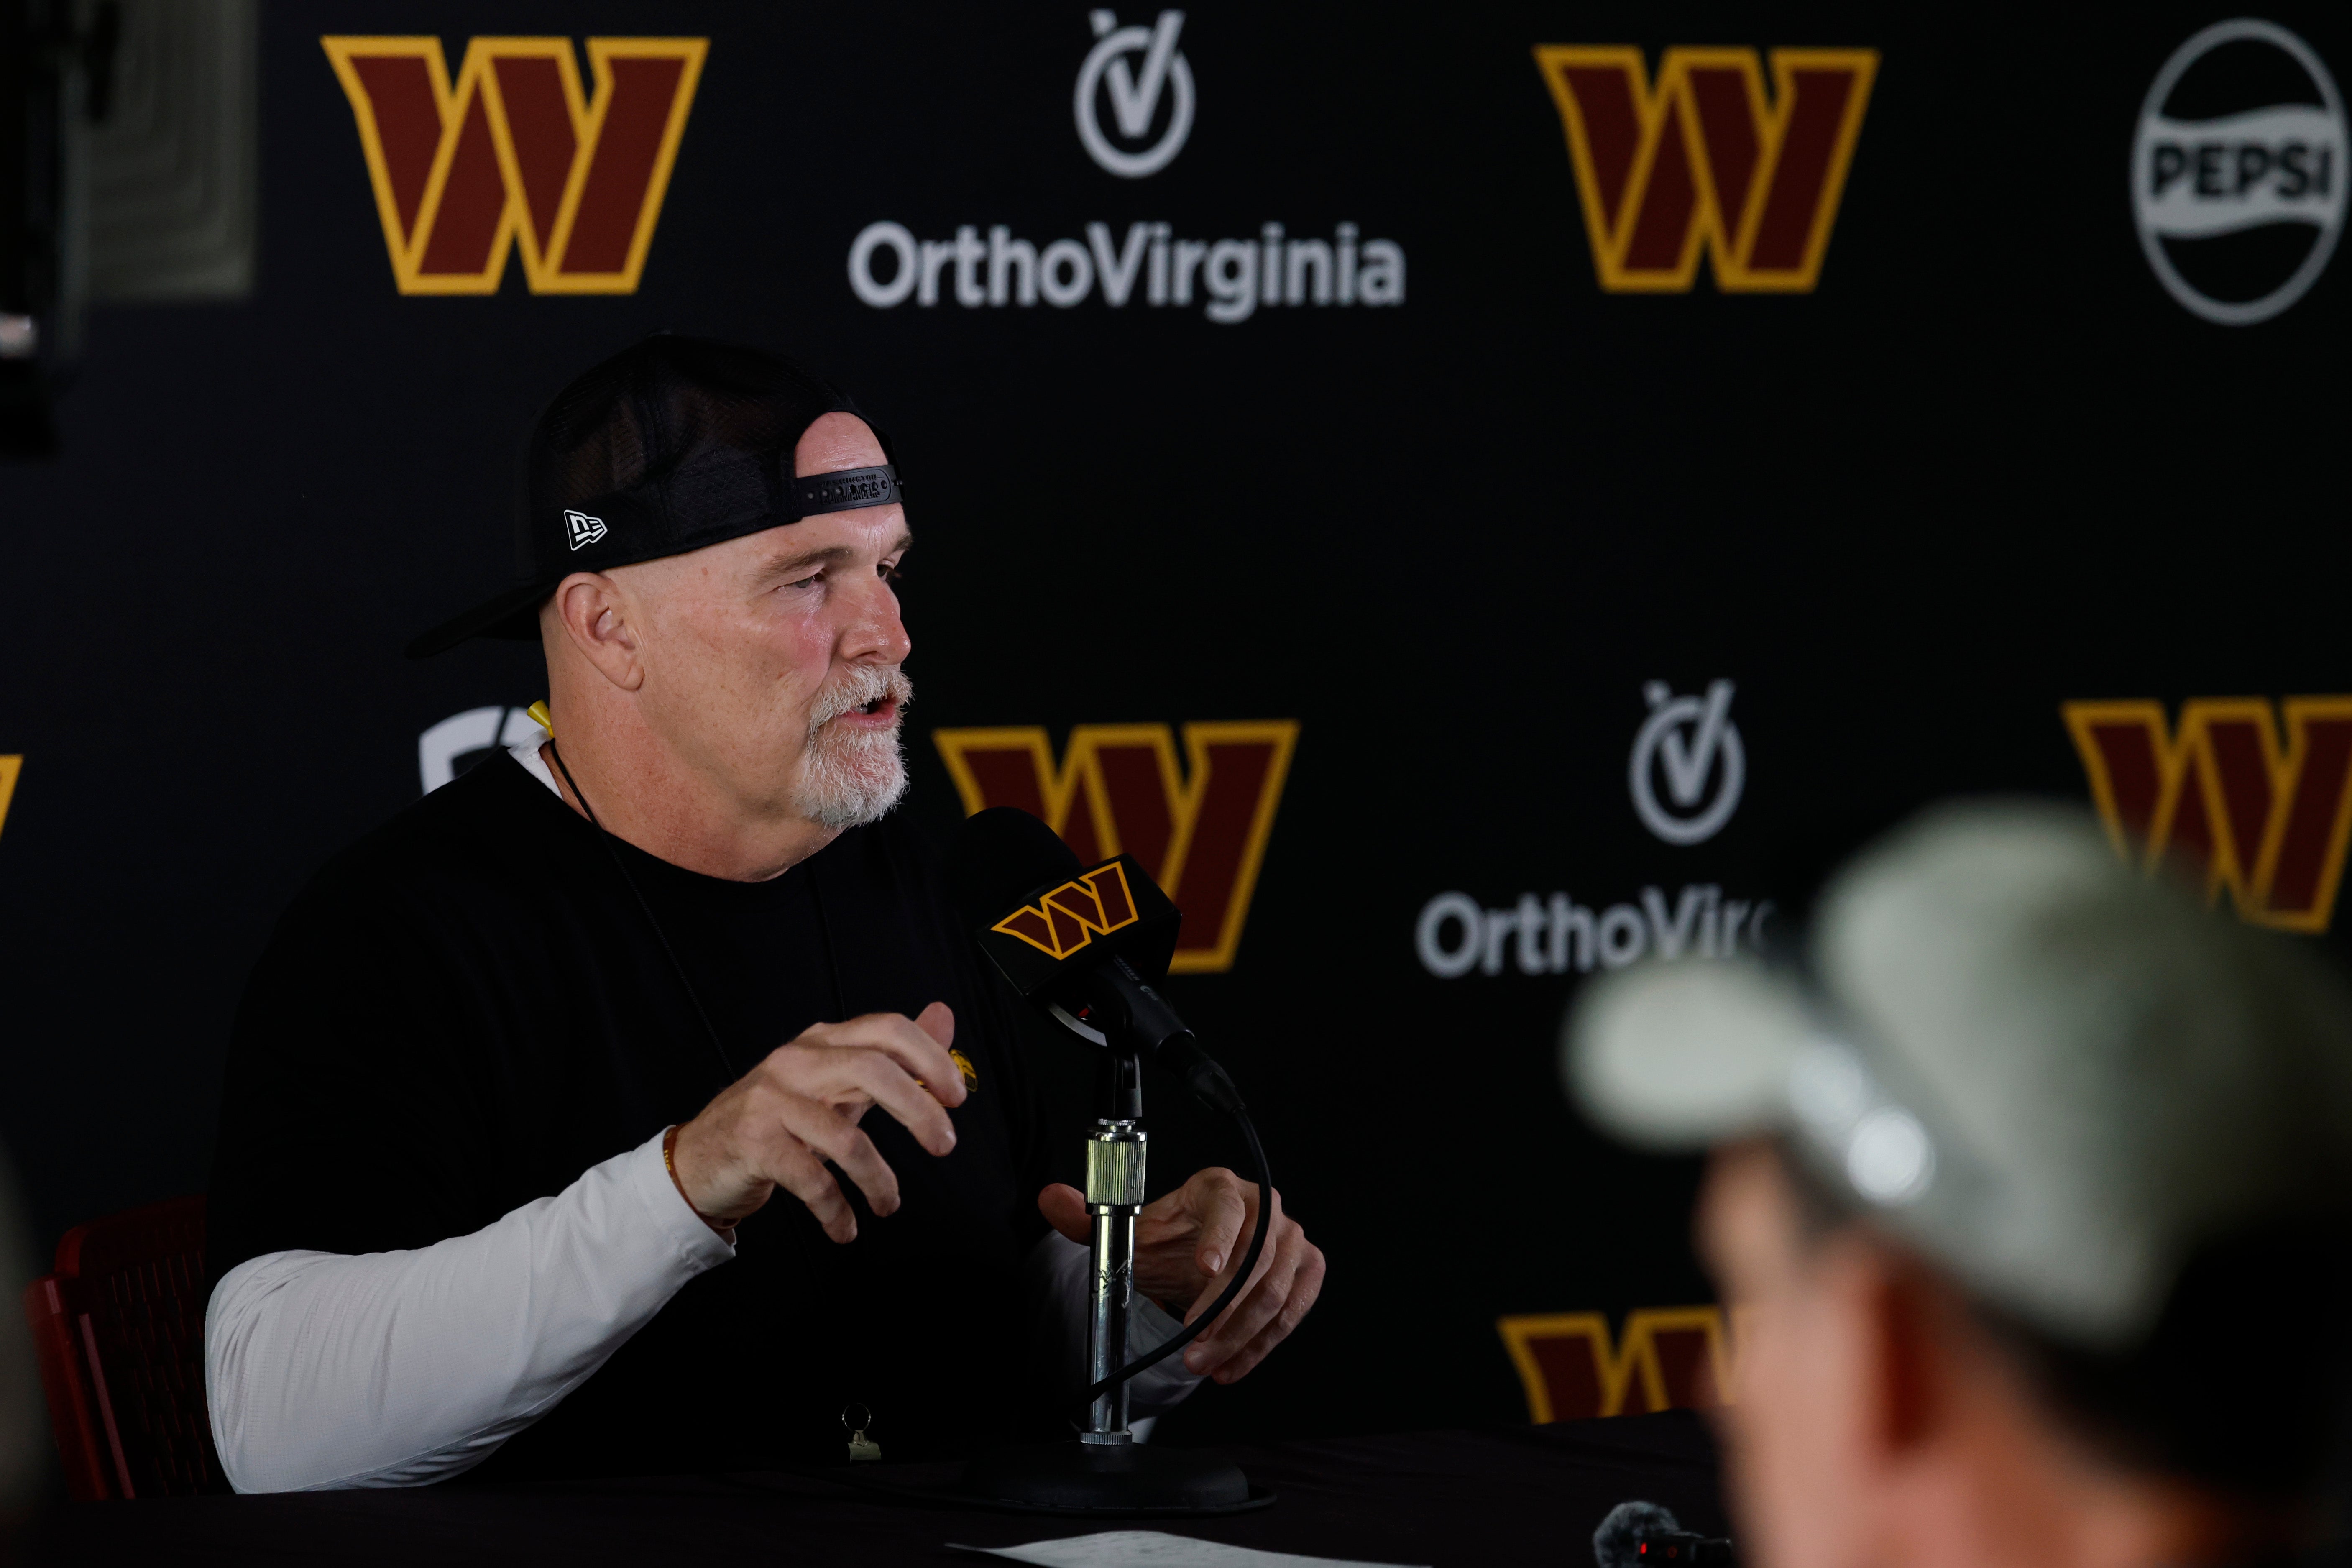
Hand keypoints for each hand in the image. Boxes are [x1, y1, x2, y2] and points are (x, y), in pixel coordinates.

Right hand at [671, 1002, 964, 1240]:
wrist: (699, 1158)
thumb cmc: (780, 1119)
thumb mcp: (837, 1081)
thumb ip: (890, 1054)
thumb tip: (944, 1015)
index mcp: (823, 1041)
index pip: (886, 1029)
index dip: (930, 1058)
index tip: (957, 1096)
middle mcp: (796, 1061)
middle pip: (872, 1070)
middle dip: (918, 1110)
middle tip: (945, 1146)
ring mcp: (771, 1101)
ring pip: (844, 1137)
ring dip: (879, 1179)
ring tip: (888, 1205)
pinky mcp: (754, 1144)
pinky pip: (812, 1180)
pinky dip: (836, 1211)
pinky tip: (845, 1227)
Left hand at [1038, 1167, 1325, 1384]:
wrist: (1206, 1252)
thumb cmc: (1173, 1238)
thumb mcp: (1131, 1232)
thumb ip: (1087, 1218)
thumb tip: (1050, 1199)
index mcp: (1219, 1186)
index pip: (1226, 1207)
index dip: (1218, 1238)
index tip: (1203, 1270)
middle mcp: (1264, 1206)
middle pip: (1255, 1260)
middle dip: (1223, 1311)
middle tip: (1193, 1346)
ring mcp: (1291, 1238)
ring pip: (1276, 1291)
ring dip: (1241, 1336)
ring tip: (1205, 1365)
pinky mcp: (1307, 1268)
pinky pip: (1293, 1311)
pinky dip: (1262, 1345)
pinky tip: (1231, 1366)